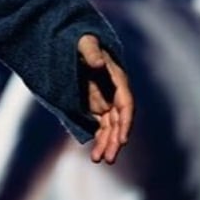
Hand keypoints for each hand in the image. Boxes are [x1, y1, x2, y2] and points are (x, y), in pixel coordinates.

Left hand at [77, 34, 132, 163]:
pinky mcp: (96, 107)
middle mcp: (115, 93)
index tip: (122, 140)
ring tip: (98, 160)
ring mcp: (106, 101)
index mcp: (117, 79)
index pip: (126, 104)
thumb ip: (91, 51)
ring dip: (107, 145)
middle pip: (119, 121)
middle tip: (108, 158)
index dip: (126, 122)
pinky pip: (100, 127)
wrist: (73, 42)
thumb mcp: (84, 41)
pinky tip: (94, 154)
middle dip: (115, 141)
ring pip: (111, 128)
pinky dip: (99, 140)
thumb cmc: (80, 39)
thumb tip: (99, 63)